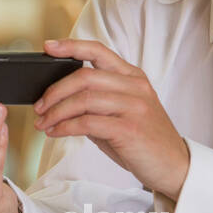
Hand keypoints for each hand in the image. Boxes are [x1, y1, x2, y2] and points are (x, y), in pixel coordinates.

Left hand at [35, 38, 189, 199]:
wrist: (174, 166)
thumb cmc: (143, 140)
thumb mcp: (122, 112)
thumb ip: (96, 101)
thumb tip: (57, 98)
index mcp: (132, 76)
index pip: (98, 50)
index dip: (71, 46)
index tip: (48, 47)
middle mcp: (135, 87)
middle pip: (84, 76)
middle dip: (54, 91)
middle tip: (39, 106)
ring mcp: (134, 106)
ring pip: (83, 99)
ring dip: (56, 112)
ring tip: (43, 123)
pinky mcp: (130, 128)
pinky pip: (88, 123)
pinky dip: (66, 127)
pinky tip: (56, 132)